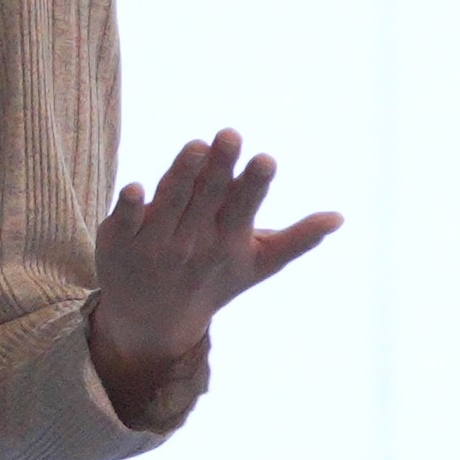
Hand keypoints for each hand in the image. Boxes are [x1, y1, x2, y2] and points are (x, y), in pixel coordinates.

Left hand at [88, 131, 339, 405]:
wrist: (152, 324)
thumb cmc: (211, 283)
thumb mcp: (256, 265)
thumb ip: (297, 239)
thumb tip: (340, 217)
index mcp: (228, 242)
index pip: (243, 206)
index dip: (253, 183)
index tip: (265, 159)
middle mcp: (193, 242)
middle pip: (208, 197)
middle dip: (219, 167)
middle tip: (229, 135)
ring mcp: (155, 242)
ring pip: (171, 202)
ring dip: (182, 175)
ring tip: (196, 146)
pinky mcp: (119, 239)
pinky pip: (126, 221)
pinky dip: (131, 208)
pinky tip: (136, 188)